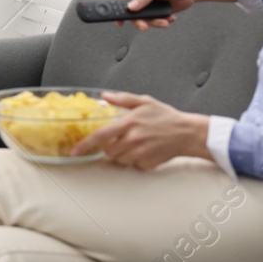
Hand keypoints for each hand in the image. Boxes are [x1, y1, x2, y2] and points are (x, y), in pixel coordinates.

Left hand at [71, 91, 210, 168]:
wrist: (187, 133)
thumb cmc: (165, 116)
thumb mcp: (145, 102)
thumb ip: (123, 99)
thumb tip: (105, 96)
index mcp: (129, 123)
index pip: (100, 136)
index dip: (84, 144)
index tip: (74, 151)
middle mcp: (133, 139)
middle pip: (108, 151)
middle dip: (110, 147)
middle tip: (121, 139)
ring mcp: (140, 152)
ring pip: (120, 159)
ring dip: (122, 154)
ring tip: (136, 143)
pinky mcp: (148, 163)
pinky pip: (134, 165)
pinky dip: (136, 159)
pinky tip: (146, 149)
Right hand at [115, 0, 195, 30]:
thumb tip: (131, 7)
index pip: (123, 0)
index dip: (119, 11)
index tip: (119, 22)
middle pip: (133, 14)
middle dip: (140, 21)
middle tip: (145, 27)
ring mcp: (150, 6)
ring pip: (145, 20)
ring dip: (155, 22)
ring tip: (165, 21)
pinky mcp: (158, 12)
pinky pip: (155, 21)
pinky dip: (162, 21)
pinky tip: (170, 16)